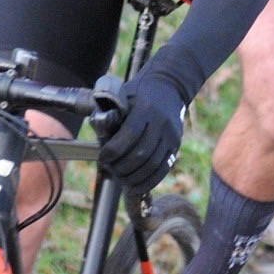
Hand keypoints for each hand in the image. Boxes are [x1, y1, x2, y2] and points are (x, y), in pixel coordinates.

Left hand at [97, 72, 183, 191]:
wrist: (169, 87)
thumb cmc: (138, 93)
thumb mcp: (123, 96)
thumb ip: (111, 115)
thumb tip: (98, 139)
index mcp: (145, 108)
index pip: (130, 135)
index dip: (114, 151)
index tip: (103, 157)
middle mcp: (161, 123)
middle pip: (141, 154)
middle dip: (122, 167)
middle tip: (110, 169)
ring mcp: (171, 136)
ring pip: (152, 165)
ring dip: (133, 177)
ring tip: (121, 178)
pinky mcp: (176, 146)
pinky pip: (163, 169)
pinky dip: (148, 181)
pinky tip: (136, 185)